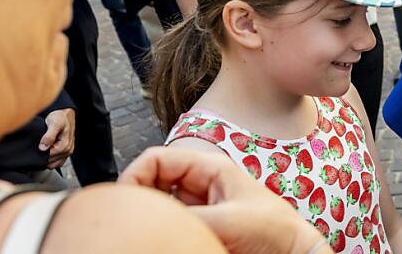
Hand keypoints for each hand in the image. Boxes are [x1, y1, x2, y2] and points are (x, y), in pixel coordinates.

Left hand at [41, 109, 75, 168]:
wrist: (64, 114)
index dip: (40, 154)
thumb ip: (49, 136)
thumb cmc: (60, 118)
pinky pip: (56, 162)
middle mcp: (68, 151)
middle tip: (38, 146)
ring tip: (42, 148)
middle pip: (50, 162)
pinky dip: (50, 159)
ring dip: (46, 159)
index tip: (36, 146)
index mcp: (65, 146)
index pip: (48, 158)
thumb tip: (43, 148)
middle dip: (43, 157)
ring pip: (53, 164)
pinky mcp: (64, 152)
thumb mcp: (54, 124)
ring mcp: (67, 153)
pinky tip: (45, 151)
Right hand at [120, 147, 330, 253]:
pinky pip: (172, 228)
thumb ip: (188, 219)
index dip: (134, 176)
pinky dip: (165, 234)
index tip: (125, 202)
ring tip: (152, 234)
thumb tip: (152, 221)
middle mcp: (200, 187)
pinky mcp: (201, 231)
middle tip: (134, 222)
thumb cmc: (275, 232)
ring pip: (160, 208)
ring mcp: (200, 209)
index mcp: (209, 169)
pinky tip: (166, 241)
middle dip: (141, 201)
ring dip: (154, 220)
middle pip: (152, 185)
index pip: (156, 159)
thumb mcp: (228, 221)